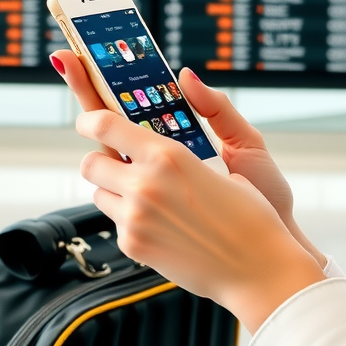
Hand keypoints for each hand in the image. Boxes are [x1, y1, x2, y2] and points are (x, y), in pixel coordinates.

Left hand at [50, 50, 326, 266]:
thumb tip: (185, 79)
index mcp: (168, 156)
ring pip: (99, 194)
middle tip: (123, 162)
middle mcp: (144, 185)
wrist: (257, 267)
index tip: (88, 119)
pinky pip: (117, 223)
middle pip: (91, 162)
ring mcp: (135, 219)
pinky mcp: (133, 246)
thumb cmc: (251, 211)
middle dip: (102, 158)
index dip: (90, 117)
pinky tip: (165, 222)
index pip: (105, 125)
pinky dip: (131, 218)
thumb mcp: (230, 158)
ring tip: (150, 195)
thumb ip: (201, 121)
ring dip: (115, 190)